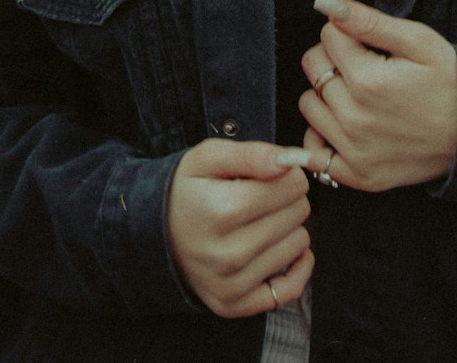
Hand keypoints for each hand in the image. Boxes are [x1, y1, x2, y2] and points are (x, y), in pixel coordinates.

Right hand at [166, 140, 314, 317]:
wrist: (157, 235)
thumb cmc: (188, 192)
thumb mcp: (208, 157)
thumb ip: (250, 153)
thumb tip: (286, 162)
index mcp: (220, 210)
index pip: (288, 187)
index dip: (289, 174)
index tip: (277, 173)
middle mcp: (227, 253)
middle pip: (296, 214)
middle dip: (289, 198)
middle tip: (265, 196)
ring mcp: (231, 284)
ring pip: (299, 244)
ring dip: (289, 228)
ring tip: (264, 220)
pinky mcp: (236, 304)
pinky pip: (291, 287)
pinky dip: (297, 266)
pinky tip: (283, 246)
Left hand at [299, 0, 456, 193]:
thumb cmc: (450, 81)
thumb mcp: (418, 40)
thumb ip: (367, 20)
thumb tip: (324, 1)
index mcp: (367, 81)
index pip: (327, 36)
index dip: (348, 33)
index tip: (370, 44)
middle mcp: (354, 119)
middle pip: (313, 68)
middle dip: (334, 58)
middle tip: (365, 66)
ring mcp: (354, 152)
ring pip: (309, 105)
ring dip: (327, 95)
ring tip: (359, 94)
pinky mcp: (358, 176)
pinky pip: (313, 154)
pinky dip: (322, 138)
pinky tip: (346, 126)